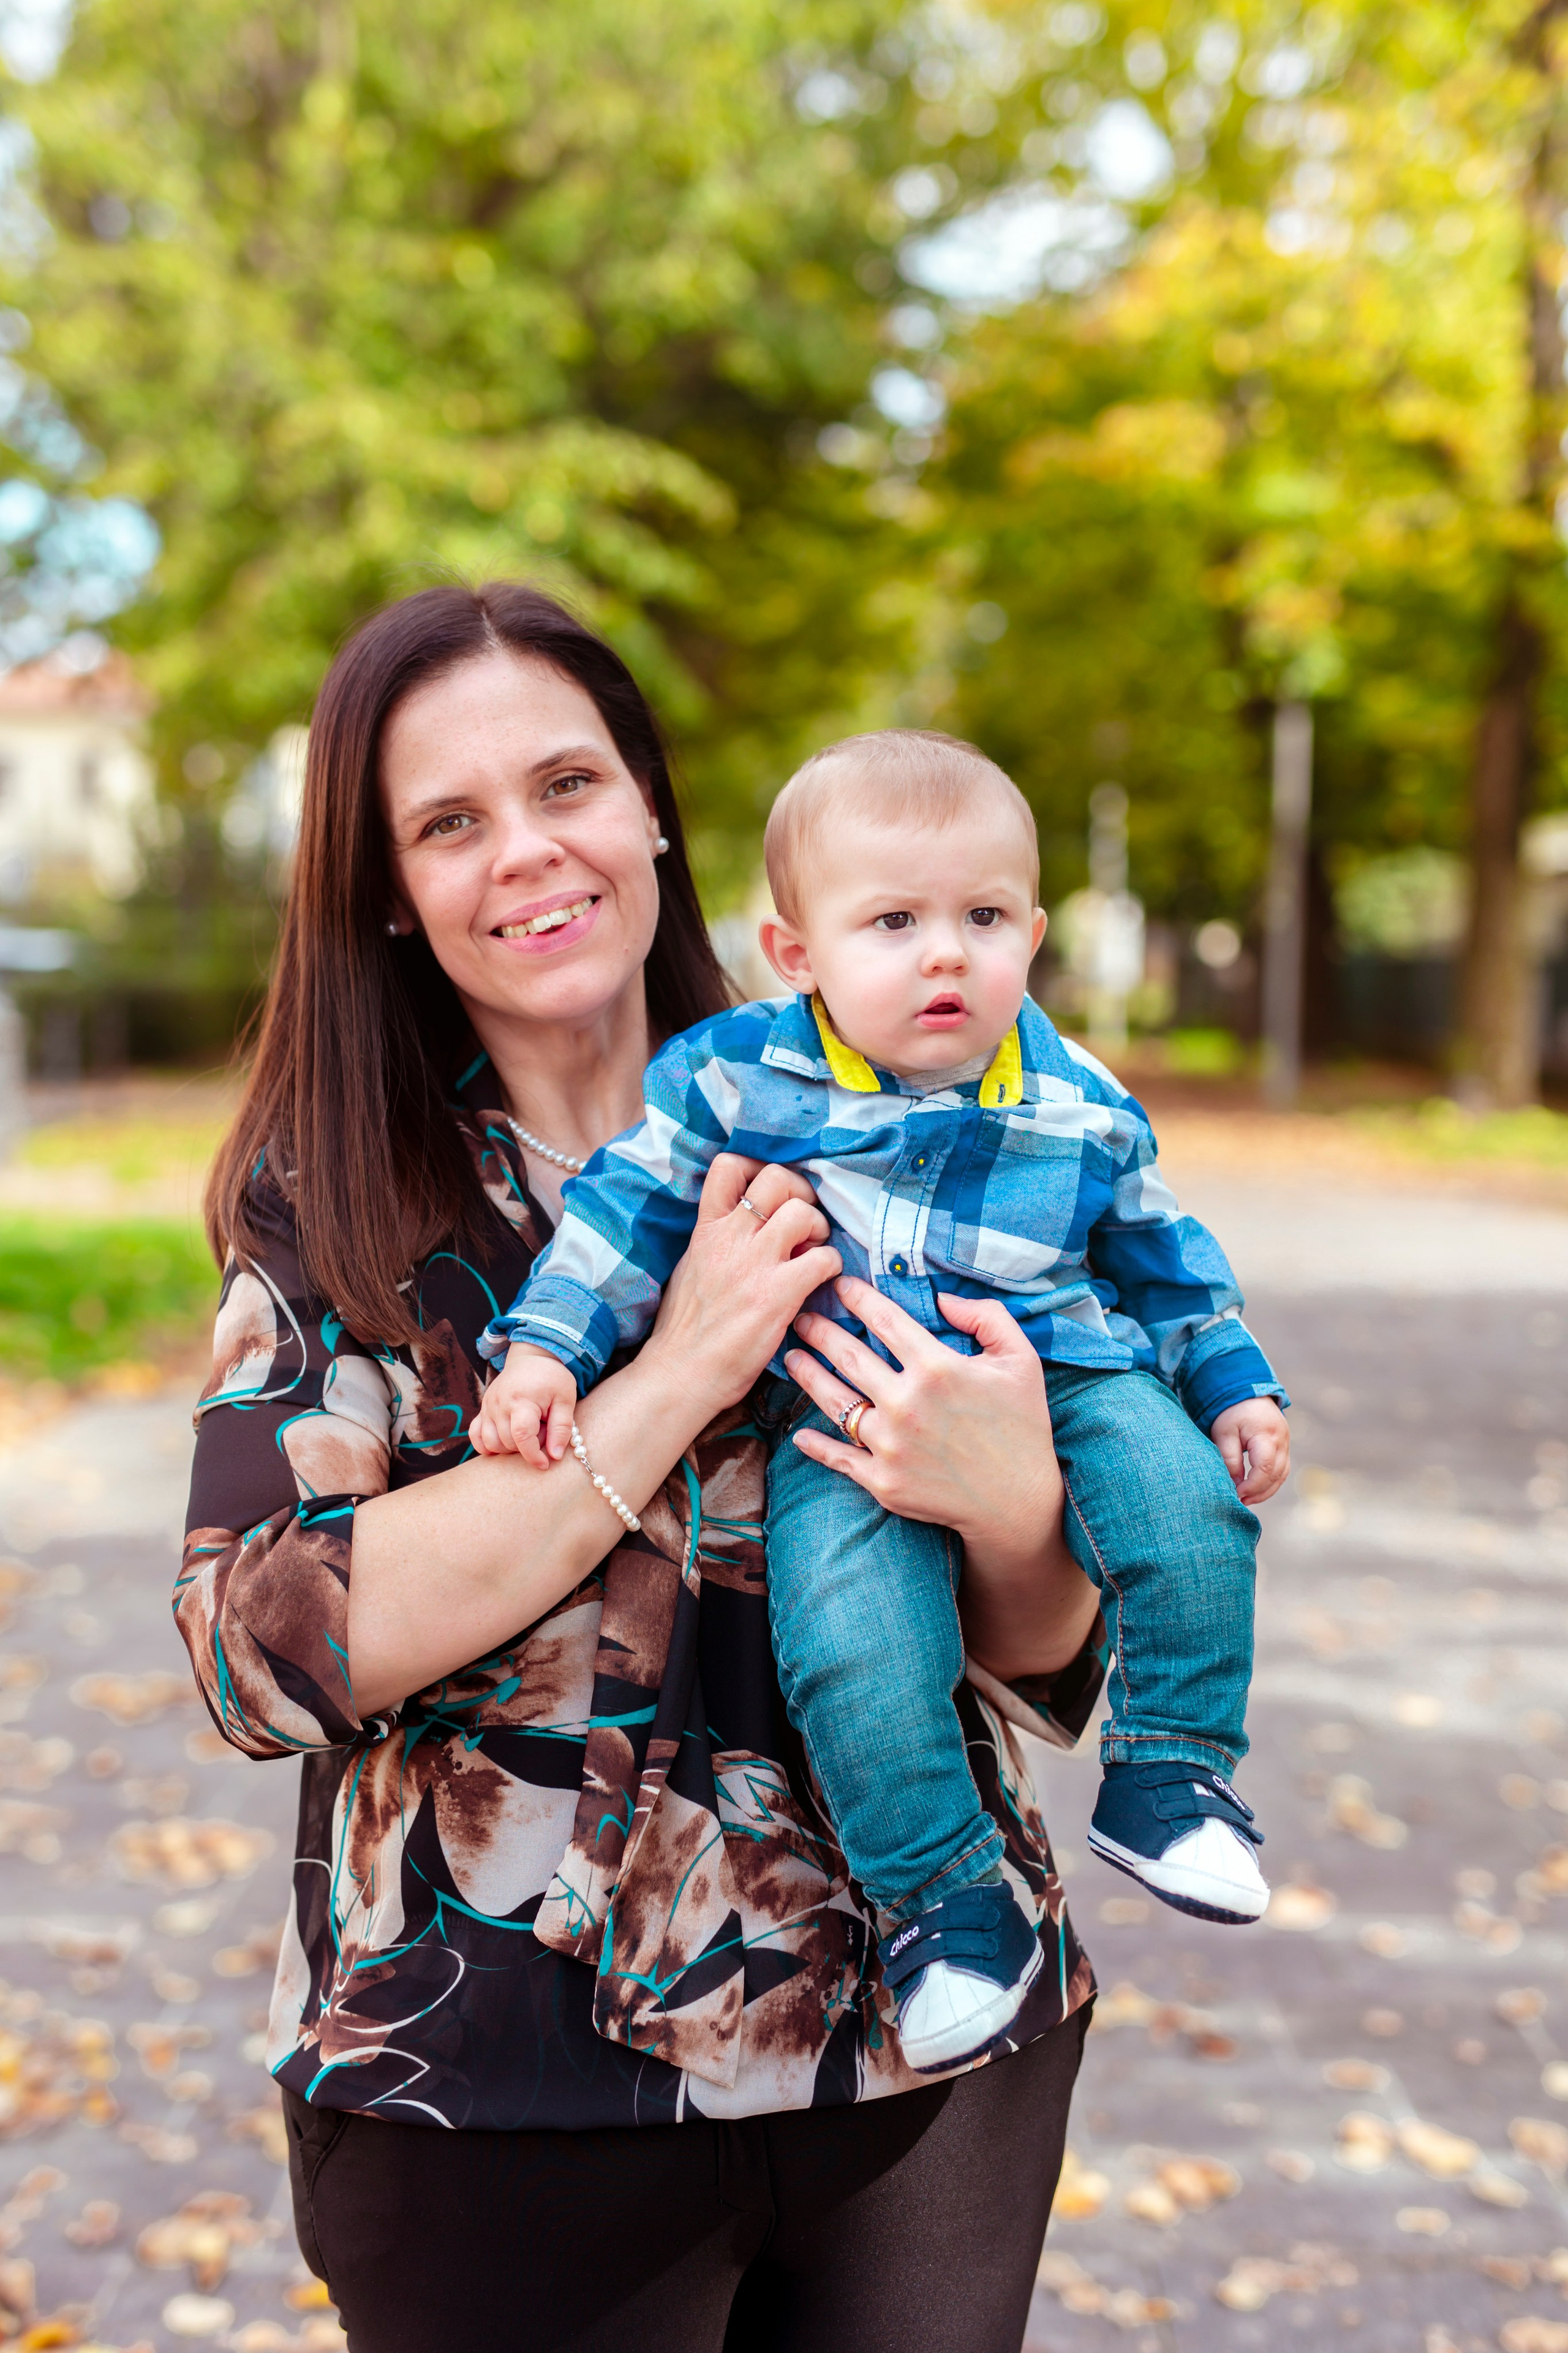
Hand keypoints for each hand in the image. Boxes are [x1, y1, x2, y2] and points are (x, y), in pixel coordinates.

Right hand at [469, 1344, 578, 1467]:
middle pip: (507, 1442)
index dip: (533, 1455)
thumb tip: (555, 1456)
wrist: (533, 1358)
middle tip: (543, 1433)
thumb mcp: (566, 1400)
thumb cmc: (552, 1379)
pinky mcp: (483, 1409)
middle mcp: (500, 1403)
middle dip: (527, 1447)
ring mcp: (488, 1406)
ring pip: (491, 1443)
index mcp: (522, 1400)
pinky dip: (486, 1445)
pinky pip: (475, 1435)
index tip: (545, 1463)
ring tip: (527, 1433)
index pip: (521, 1436)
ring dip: (509, 1448)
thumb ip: (561, 1428)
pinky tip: (503, 1443)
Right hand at [643, 1154, 841, 1418]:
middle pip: (777, 1178)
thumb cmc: (685, 1328)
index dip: (759, 1168)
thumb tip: (749, 1223)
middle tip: (803, 1221)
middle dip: (800, 1193)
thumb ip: (717, 1238)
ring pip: (803, 1212)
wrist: (679, 1374)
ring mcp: (754, 1265)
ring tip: (812, 1251)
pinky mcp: (777, 1296)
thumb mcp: (691, 1266)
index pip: (728, 1166)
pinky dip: (831, 1266)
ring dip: (819, 1228)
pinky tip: (820, 1282)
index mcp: (705, 1229)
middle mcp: (729, 1238)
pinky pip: (823, 1258)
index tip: (772, 1193)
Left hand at [782, 1278, 1059, 1557]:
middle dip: (818, 1329)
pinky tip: (799, 1433)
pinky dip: (815, 1445)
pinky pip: (839, 1457)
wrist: (1019, 1502)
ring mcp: (891, 1445)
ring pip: (835, 1401)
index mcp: (937, 1367)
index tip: (840, 1284)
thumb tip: (943, 1298)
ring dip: (807, 1375)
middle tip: (800, 1316)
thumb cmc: (1022, 1425)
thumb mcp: (1021, 1360)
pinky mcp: (883, 1481)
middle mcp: (906, 1403)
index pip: (883, 1319)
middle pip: (848, 1355)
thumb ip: (986, 1317)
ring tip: (791, 1358)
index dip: (857, 1297)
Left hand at [1210, 1398, 1289, 1503]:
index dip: (1252, 1485)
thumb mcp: (1224, 1432)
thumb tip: (1235, 1484)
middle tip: (1240, 1502)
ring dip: (1266, 1490)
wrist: (1248, 1392)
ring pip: (1281, 1475)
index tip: (1237, 1494)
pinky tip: (1255, 1489)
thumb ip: (1230, 1458)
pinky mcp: (1284, 1447)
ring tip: (1246, 1499)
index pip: (1265, 1467)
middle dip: (1259, 1492)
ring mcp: (1286, 1444)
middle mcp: (1282, 1440)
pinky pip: (1281, 1470)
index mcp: (1266, 1434)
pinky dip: (1270, 1482)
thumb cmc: (1232, 1412)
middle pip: (1276, 1475)